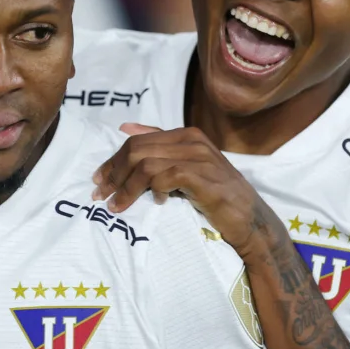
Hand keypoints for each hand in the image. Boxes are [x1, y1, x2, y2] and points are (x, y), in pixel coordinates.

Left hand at [92, 124, 279, 255]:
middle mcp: (192, 140)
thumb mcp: (187, 168)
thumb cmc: (217, 196)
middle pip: (136, 150)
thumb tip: (125, 128)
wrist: (250, 220)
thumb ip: (160, 147)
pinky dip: (153, 191)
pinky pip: (164, 177)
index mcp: (186, 134)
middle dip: (113, 174)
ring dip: (126, 188)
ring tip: (118, 206)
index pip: (137, 141)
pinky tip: (155, 203)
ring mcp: (199, 157)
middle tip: (101, 195)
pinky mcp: (202, 177)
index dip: (113, 161)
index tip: (98, 181)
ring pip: (145, 164)